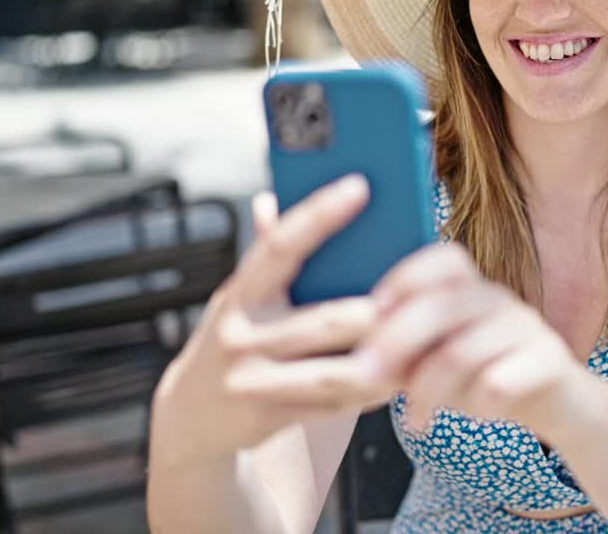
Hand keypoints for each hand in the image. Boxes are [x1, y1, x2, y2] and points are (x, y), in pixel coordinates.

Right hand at [150, 175, 390, 465]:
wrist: (191, 416)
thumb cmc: (234, 338)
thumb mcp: (238, 297)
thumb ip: (263, 255)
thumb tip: (269, 200)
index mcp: (237, 295)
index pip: (278, 247)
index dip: (318, 216)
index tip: (359, 187)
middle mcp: (238, 337)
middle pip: (315, 322)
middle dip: (363, 313)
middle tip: (408, 298)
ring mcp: (250, 383)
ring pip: (328, 374)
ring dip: (376, 362)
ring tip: (415, 344)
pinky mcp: (267, 421)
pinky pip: (330, 408)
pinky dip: (368, 394)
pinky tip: (398, 378)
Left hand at [356, 244, 585, 435]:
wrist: (565, 406)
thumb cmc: (490, 377)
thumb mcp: (445, 357)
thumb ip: (408, 349)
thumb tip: (352, 350)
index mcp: (475, 291)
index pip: (443, 261)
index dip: (404, 279)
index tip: (372, 311)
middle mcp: (502, 302)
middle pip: (444, 305)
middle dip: (397, 341)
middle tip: (367, 376)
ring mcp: (529, 331)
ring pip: (464, 351)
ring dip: (428, 389)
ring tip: (415, 417)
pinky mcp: (550, 366)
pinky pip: (500, 382)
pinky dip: (479, 404)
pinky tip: (476, 415)